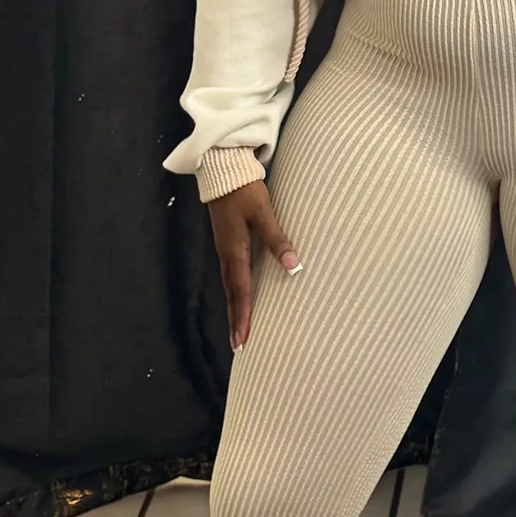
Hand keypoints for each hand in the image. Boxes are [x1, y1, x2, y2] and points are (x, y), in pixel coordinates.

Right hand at [208, 180, 300, 351]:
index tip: (243, 339)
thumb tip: (293, 265)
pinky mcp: (227, 243)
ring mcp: (225, 249)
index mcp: (235, 250)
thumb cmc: (245, 190)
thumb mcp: (263, 213)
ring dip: (234, 308)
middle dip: (235, 320)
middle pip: (232, 294)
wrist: (222, 171)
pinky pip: (230, 275)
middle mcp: (227, 254)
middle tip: (238, 345)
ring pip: (229, 286)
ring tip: (237, 329)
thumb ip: (277, 239)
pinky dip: (234, 292)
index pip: (241, 290)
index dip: (243, 316)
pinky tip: (239, 297)